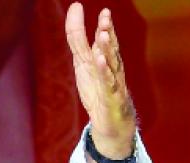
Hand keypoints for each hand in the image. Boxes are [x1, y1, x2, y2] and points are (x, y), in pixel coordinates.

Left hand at [65, 2, 135, 158]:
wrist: (110, 124)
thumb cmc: (98, 91)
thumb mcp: (84, 64)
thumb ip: (79, 41)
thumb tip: (75, 13)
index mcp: (106, 60)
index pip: (104, 40)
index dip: (102, 25)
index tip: (101, 10)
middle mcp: (112, 69)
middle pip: (110, 49)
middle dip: (107, 33)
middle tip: (105, 17)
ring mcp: (113, 84)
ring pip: (111, 65)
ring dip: (107, 50)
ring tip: (101, 35)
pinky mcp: (111, 99)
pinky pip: (108, 84)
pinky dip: (104, 73)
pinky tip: (99, 62)